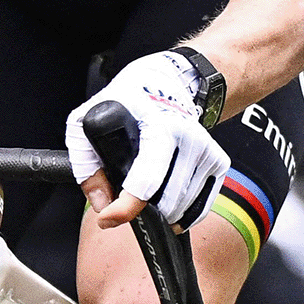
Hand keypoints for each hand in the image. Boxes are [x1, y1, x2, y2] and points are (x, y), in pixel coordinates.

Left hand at [69, 47, 230, 230]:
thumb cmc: (126, 105)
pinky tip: (166, 200)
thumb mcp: (87, 121)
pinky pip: (200, 207)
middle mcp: (189, 137)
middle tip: (125, 197)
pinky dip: (181, 213)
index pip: (147, 178)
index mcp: (159, 125)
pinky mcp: (219, 161)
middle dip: (141, 209)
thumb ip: (85, 163)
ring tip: (145, 190)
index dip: (126, 207)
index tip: (107, 218)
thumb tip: (101, 204)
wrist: (169, 84)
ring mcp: (207, 151)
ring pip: (182, 208)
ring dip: (160, 212)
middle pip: (165, 201)